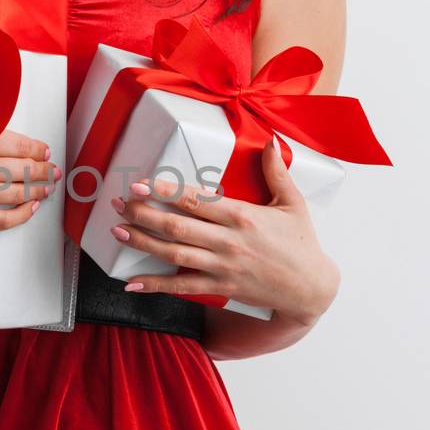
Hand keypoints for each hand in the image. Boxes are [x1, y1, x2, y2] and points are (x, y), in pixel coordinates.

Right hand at [0, 83, 60, 232]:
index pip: (14, 144)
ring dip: (37, 191)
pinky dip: (20, 216)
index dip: (35, 149)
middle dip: (42, 171)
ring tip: (47, 187)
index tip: (44, 151)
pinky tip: (31, 208)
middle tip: (53, 171)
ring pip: (13, 194)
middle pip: (19, 170)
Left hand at [108, 137, 340, 322]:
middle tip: (119, 203)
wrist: (310, 288)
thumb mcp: (294, 203)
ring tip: (118, 232)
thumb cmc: (301, 243)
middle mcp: (228, 241)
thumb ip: (277, 171)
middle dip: (143, 213)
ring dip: (143, 242)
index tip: (141, 182)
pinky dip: (155, 285)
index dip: (165, 191)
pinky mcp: (220, 287)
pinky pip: (182, 287)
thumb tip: (271, 141)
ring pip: (174, 254)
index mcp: (242, 215)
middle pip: (177, 226)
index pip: (196, 200)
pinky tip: (132, 283)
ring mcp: (222, 266)